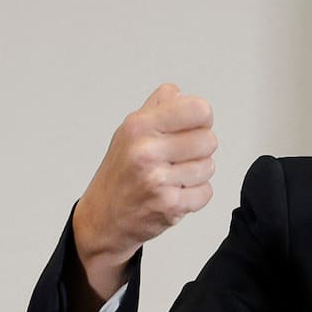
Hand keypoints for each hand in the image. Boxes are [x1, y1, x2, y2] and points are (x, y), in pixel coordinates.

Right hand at [71, 84, 216, 300]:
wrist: (102, 218)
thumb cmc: (120, 171)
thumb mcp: (130, 130)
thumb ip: (158, 107)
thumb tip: (181, 93)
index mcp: (139, 126)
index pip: (199, 109)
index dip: (201, 119)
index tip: (190, 127)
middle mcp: (146, 151)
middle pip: (209, 139)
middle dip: (199, 149)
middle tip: (179, 157)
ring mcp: (158, 181)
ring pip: (209, 166)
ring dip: (196, 173)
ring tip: (174, 176)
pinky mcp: (169, 206)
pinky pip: (206, 192)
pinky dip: (195, 195)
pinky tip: (174, 192)